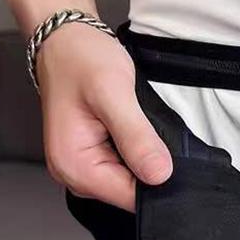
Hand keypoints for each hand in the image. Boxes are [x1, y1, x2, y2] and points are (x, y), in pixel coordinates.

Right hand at [37, 22, 172, 210]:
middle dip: (152, 169)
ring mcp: (83, 166)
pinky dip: (139, 152)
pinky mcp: (94, 156)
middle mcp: (73, 173)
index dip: (158, 182)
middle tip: (156, 132)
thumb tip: (159, 175)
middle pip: (131, 192)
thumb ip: (137, 137)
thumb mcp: (115, 94)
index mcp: (73, 165)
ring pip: (132, 180)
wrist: (67, 41)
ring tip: (144, 126)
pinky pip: (127, 167)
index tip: (173, 159)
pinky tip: (139, 131)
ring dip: (146, 159)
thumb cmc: (82, 60)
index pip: (130, 198)